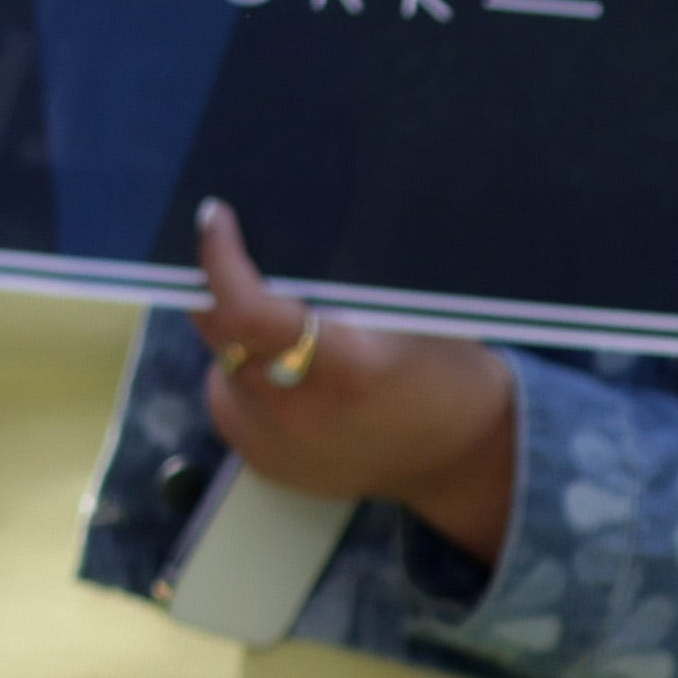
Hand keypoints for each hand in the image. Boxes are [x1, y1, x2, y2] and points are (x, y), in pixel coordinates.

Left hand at [189, 201, 520, 560]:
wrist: (461, 458)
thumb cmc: (443, 369)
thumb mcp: (411, 316)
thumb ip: (340, 281)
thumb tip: (275, 227)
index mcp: (344, 370)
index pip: (246, 311)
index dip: (221, 261)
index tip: (215, 216)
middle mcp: (297, 413)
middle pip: (220, 329)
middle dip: (222, 287)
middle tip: (241, 257)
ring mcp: (274, 445)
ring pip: (219, 360)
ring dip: (236, 333)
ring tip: (282, 321)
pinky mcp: (263, 460)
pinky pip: (229, 396)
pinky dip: (245, 371)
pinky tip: (284, 365)